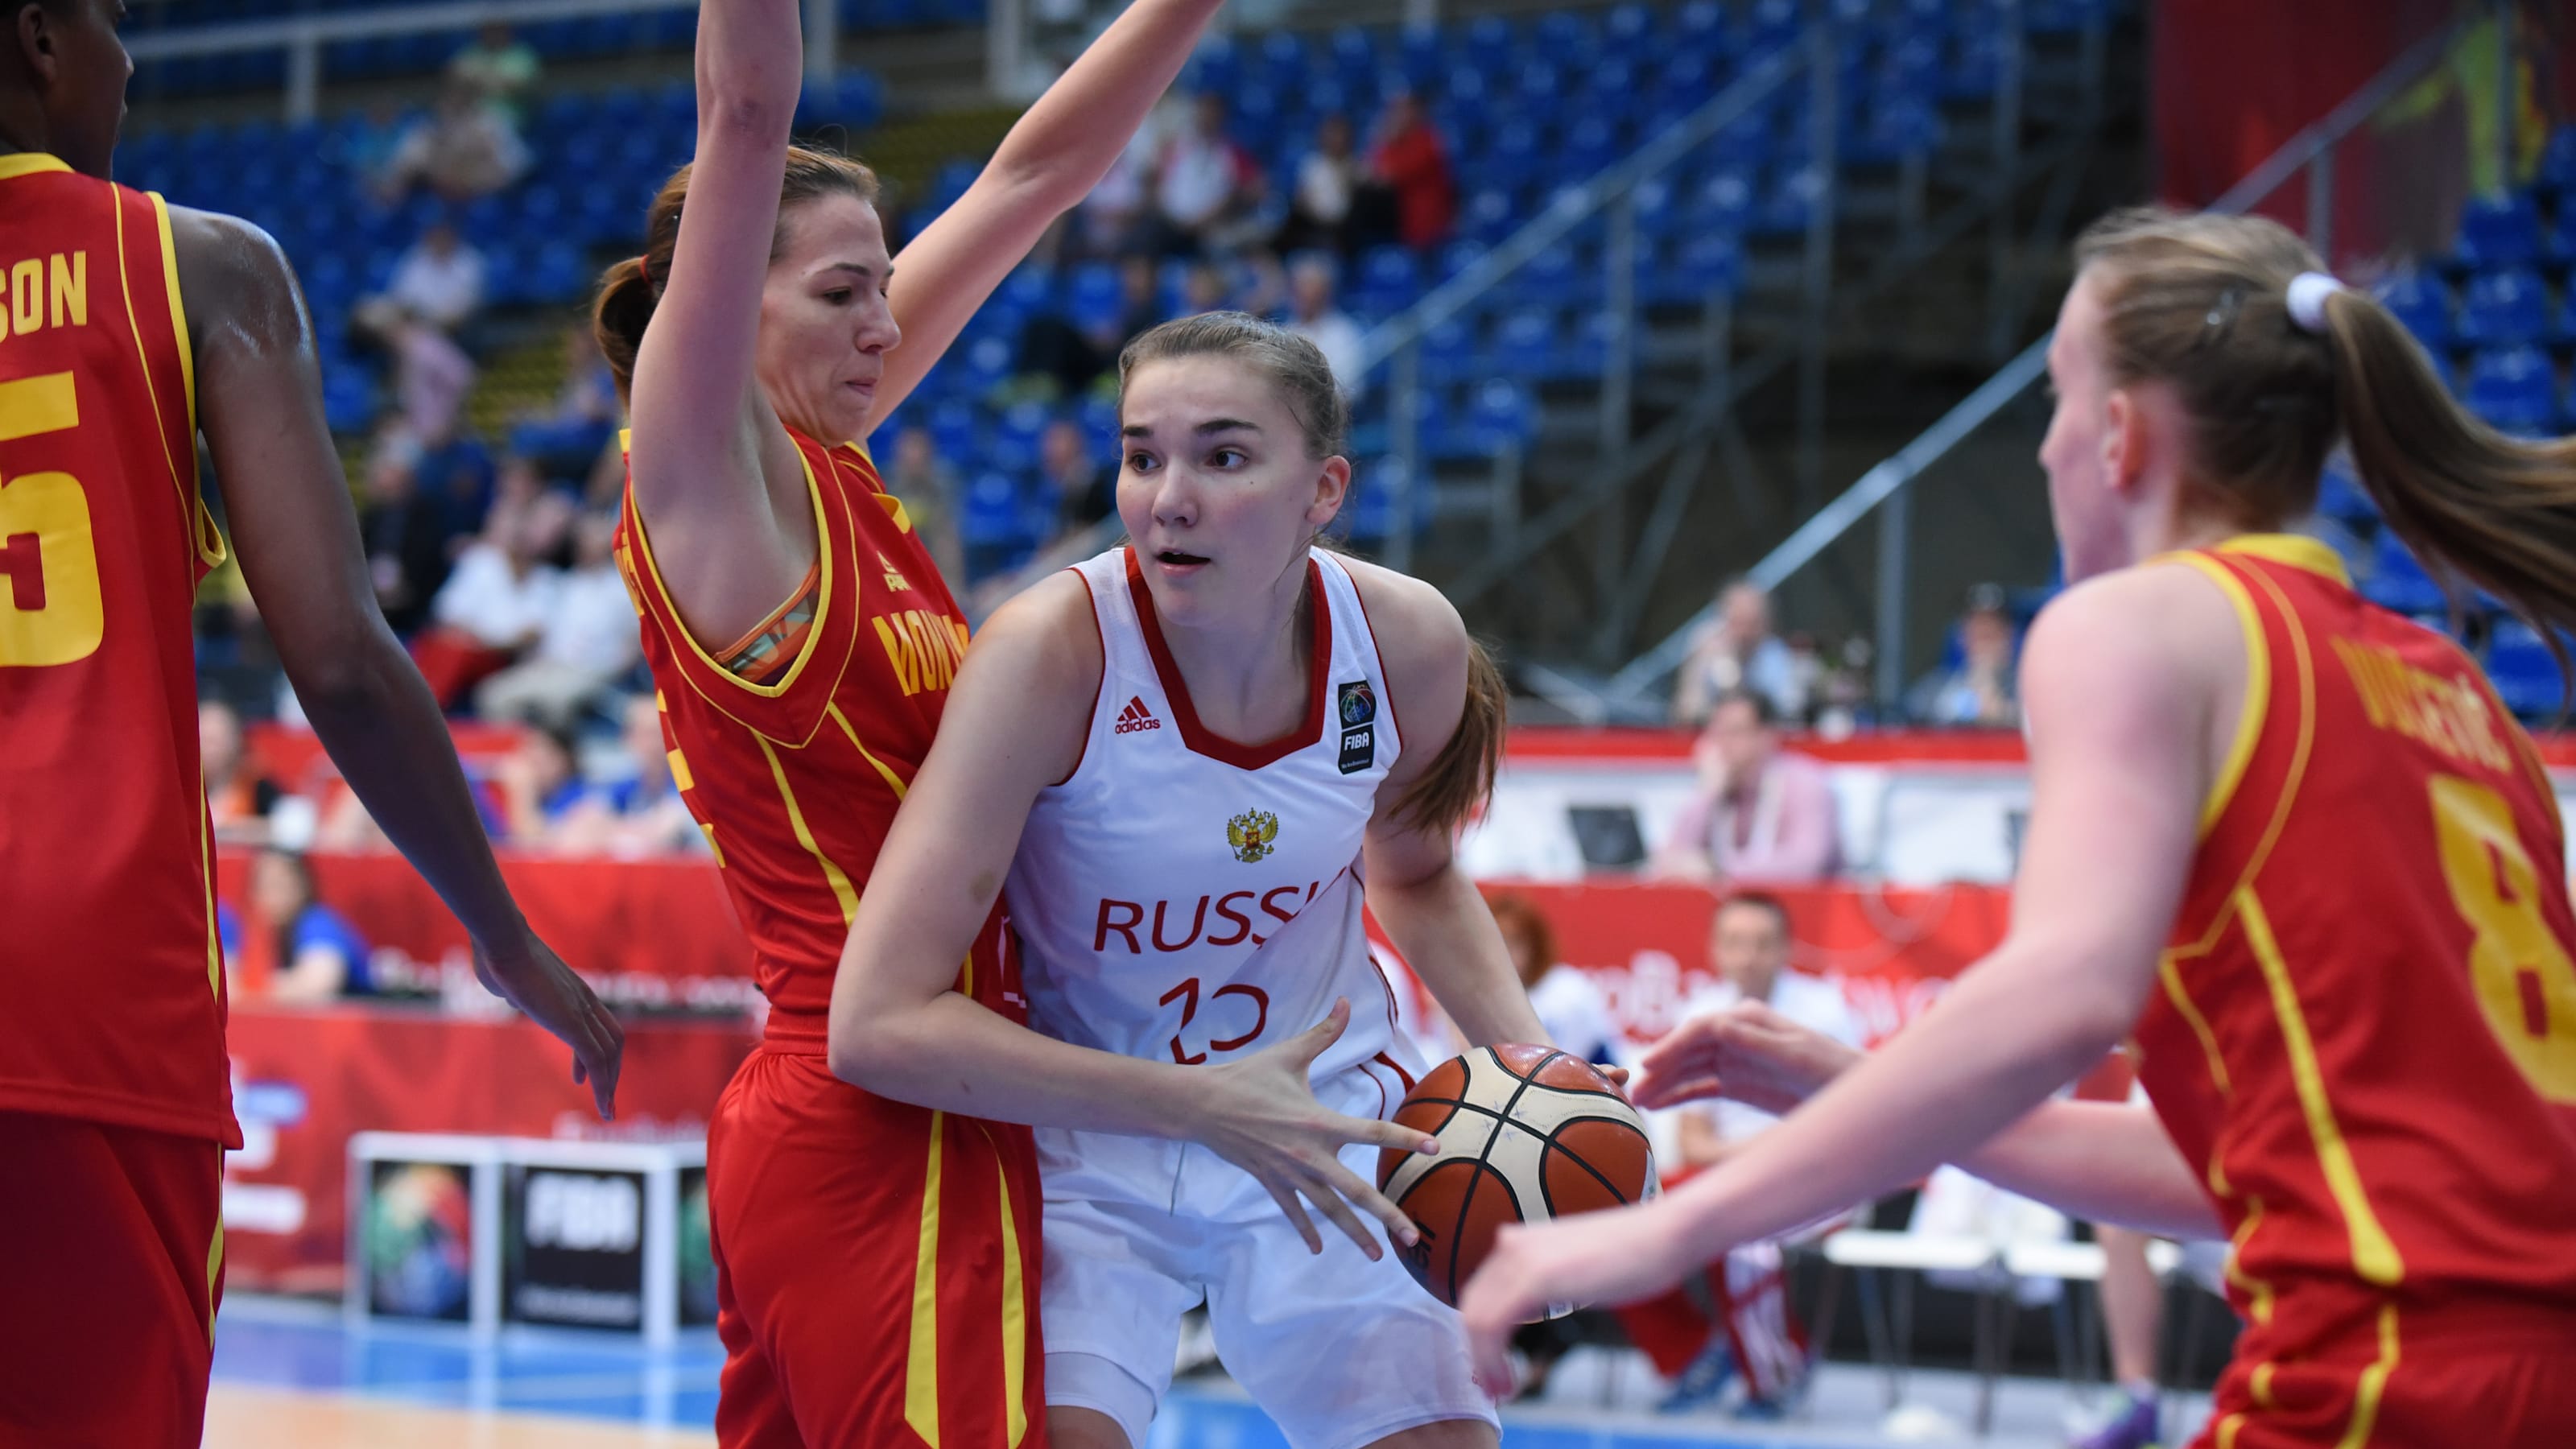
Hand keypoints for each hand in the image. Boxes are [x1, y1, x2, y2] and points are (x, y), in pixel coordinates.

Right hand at [474, 927, 624, 1119]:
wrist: (501, 940)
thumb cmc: (496, 953)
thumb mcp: (509, 976)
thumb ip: (515, 986)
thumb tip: (506, 988)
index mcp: (573, 989)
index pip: (598, 1024)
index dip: (595, 1052)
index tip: (581, 1077)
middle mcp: (584, 999)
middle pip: (613, 1038)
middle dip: (611, 1070)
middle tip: (606, 1098)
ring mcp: (581, 1010)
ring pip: (610, 1052)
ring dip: (610, 1083)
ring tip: (607, 1109)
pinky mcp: (571, 1022)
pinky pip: (596, 1059)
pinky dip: (603, 1085)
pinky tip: (601, 1104)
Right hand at [1191, 998, 1439, 1259]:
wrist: (1202, 1105)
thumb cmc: (1248, 1076)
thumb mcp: (1290, 1054)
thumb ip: (1324, 1033)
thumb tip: (1347, 1001)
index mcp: (1320, 1122)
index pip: (1373, 1132)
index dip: (1405, 1138)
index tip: (1433, 1148)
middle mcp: (1309, 1155)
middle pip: (1356, 1191)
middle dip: (1387, 1215)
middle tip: (1413, 1236)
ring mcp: (1290, 1174)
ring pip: (1329, 1210)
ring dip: (1355, 1234)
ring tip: (1379, 1256)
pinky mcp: (1271, 1182)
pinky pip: (1294, 1211)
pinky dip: (1306, 1230)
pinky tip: (1319, 1249)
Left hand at [1458, 1203, 1696, 1395]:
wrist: (1663, 1235)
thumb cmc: (1632, 1254)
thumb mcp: (1573, 1268)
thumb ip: (1543, 1281)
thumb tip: (1525, 1308)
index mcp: (1518, 1240)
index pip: (1479, 1292)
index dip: (1478, 1334)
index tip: (1490, 1366)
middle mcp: (1511, 1243)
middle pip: (1472, 1307)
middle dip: (1476, 1352)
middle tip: (1492, 1386)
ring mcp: (1520, 1257)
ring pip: (1477, 1320)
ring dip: (1483, 1362)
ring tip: (1501, 1389)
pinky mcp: (1534, 1277)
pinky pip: (1493, 1325)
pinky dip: (1492, 1359)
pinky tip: (1508, 1380)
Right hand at [1632, 1001, 1859, 1114]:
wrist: (1857, 1097)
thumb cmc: (1835, 1072)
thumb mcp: (1797, 1056)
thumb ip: (1756, 1042)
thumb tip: (1716, 1025)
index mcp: (1750, 1020)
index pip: (1701, 1028)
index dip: (1672, 1045)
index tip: (1649, 1065)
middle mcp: (1738, 1036)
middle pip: (1689, 1049)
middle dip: (1661, 1068)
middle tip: (1633, 1090)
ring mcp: (1736, 1060)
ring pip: (1690, 1069)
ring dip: (1664, 1084)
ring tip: (1638, 1103)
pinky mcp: (1739, 1084)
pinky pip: (1701, 1087)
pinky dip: (1679, 1096)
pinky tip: (1658, 1106)